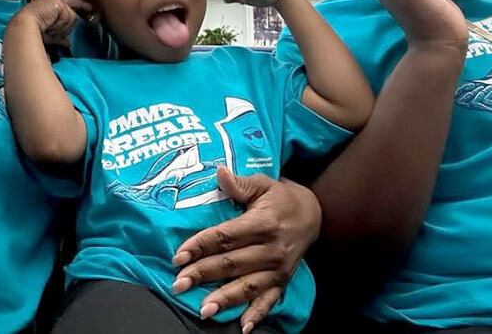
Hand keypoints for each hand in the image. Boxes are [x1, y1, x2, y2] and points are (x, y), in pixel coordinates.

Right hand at [9, 0, 92, 47]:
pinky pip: (69, 16)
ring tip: (47, 26)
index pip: (70, 6)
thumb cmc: (32, 31)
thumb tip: (68, 43)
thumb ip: (60, 36)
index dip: (82, 7)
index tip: (91, 7)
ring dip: (61, 26)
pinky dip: (61, 24)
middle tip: (49, 28)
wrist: (24, 27)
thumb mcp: (50, 35)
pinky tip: (50, 24)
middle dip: (64, 26)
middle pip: (71, 15)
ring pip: (71, 17)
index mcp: (51, 5)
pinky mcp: (58, 2)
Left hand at [172, 168, 320, 332]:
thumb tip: (219, 172)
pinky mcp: (283, 281)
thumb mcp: (263, 184)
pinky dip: (257, 314)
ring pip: (248, 286)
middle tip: (179, 284)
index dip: (201, 246)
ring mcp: (278, 268)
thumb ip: (240, 183)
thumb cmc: (279, 198)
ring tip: (203, 309)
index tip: (179, 256)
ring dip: (225, 299)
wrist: (313, 215)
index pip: (226, 236)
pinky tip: (242, 327)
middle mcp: (271, 249)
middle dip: (203, 274)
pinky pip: (269, 300)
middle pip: (231, 263)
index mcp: (262, 223)